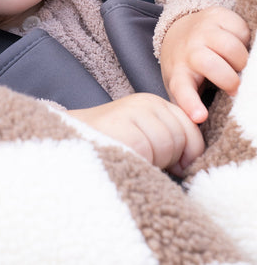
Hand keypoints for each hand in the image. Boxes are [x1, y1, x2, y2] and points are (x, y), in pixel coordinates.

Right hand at [72, 93, 203, 176]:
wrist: (69, 143)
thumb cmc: (111, 146)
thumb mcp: (143, 133)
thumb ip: (168, 135)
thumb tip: (195, 157)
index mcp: (152, 102)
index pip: (190, 125)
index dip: (188, 150)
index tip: (173, 163)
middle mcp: (145, 102)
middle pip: (183, 136)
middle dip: (172, 157)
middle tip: (148, 160)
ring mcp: (133, 113)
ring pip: (170, 145)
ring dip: (156, 161)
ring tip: (134, 157)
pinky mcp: (125, 130)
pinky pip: (153, 153)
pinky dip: (145, 163)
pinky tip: (128, 158)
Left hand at [160, 7, 249, 123]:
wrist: (180, 32)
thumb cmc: (188, 68)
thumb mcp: (185, 87)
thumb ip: (193, 106)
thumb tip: (202, 133)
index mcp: (179, 75)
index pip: (183, 92)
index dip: (191, 105)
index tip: (200, 117)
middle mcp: (189, 52)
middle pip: (215, 67)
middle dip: (230, 80)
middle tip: (234, 85)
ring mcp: (202, 31)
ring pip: (232, 48)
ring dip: (241, 60)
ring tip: (237, 64)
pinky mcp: (216, 15)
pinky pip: (241, 30)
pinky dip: (245, 39)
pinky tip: (238, 43)